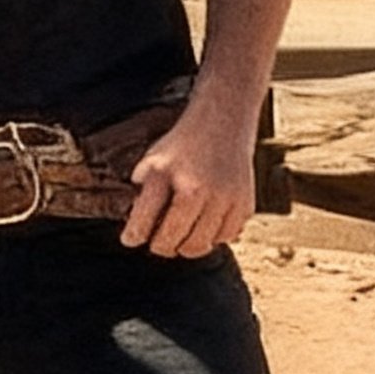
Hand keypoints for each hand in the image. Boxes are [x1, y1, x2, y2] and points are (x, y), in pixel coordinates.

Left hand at [124, 88, 257, 259]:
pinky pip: (225, 237)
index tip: (130, 241)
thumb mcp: (152, 161)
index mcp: (165, 176)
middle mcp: (195, 189)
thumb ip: (142, 191)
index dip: (133, 236)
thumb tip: (136, 226)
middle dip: (160, 247)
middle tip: (157, 245)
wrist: (222, 126)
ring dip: (186, 248)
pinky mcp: (244, 204)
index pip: (144, 219)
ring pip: (200, 244)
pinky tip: (204, 230)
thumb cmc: (182, 147)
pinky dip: (213, 239)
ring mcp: (223, 199)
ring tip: (179, 242)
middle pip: (173, 239)